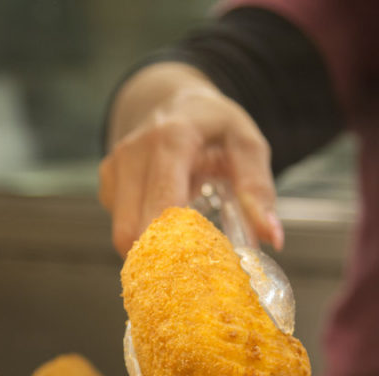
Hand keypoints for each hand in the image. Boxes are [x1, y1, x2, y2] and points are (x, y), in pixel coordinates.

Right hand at [99, 63, 282, 256]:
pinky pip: (120, 226)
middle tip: (195, 271)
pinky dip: (143, 238)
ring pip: (122, 234)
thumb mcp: (247, 145)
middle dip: (162, 258)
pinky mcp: (106, 182)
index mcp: (171, 139)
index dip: (175, 245)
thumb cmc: (215, 126)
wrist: (174, 100)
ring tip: (184, 247)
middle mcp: (134, 152)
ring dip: (151, 250)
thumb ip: (258, 190)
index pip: (162, 206)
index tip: (199, 270)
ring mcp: (114, 167)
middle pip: (134, 229)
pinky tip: (166, 229)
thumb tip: (272, 238)